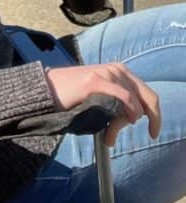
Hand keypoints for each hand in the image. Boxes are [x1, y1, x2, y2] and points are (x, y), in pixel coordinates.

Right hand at [45, 63, 160, 146]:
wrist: (47, 90)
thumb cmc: (74, 97)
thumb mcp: (102, 99)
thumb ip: (120, 105)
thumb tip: (134, 120)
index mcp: (119, 71)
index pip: (148, 93)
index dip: (156, 114)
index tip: (154, 132)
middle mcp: (116, 69)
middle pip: (148, 97)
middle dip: (150, 118)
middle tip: (147, 134)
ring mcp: (106, 73)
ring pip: (134, 101)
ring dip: (128, 121)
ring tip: (111, 133)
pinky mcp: (96, 80)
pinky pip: (124, 97)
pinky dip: (129, 111)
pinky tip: (126, 119)